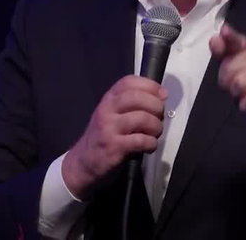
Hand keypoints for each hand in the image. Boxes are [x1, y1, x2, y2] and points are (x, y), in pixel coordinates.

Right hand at [62, 75, 166, 199]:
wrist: (83, 162)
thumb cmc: (104, 136)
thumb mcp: (113, 114)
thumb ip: (133, 103)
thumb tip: (162, 95)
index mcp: (108, 99)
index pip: (129, 81)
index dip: (150, 85)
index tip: (162, 95)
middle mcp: (107, 109)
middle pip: (138, 97)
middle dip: (156, 106)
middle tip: (159, 118)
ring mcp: (109, 128)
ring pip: (142, 118)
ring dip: (156, 127)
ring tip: (154, 134)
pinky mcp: (113, 147)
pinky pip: (141, 140)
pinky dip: (151, 143)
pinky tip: (149, 146)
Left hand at [209, 24, 245, 138]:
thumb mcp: (233, 65)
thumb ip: (222, 51)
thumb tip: (215, 38)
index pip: (239, 40)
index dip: (231, 37)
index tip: (224, 32)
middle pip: (232, 67)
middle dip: (227, 80)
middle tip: (234, 85)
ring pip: (239, 83)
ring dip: (237, 93)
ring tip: (244, 93)